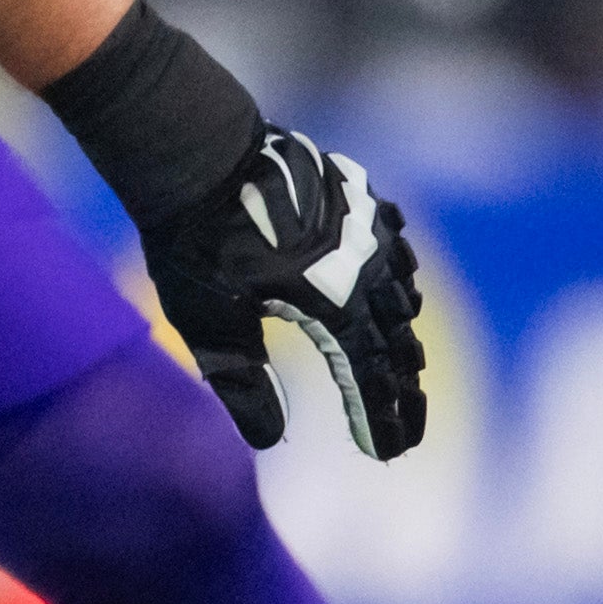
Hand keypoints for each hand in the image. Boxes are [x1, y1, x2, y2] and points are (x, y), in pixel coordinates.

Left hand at [139, 127, 424, 458]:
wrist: (194, 150)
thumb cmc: (195, 241)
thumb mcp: (208, 324)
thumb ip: (242, 384)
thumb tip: (269, 440)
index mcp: (333, 303)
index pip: (369, 375)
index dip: (379, 418)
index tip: (387, 454)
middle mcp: (363, 266)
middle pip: (396, 341)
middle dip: (402, 390)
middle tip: (407, 430)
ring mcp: (364, 226)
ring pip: (401, 291)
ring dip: (403, 336)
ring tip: (405, 371)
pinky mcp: (354, 195)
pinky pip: (393, 242)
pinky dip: (398, 275)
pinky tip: (399, 285)